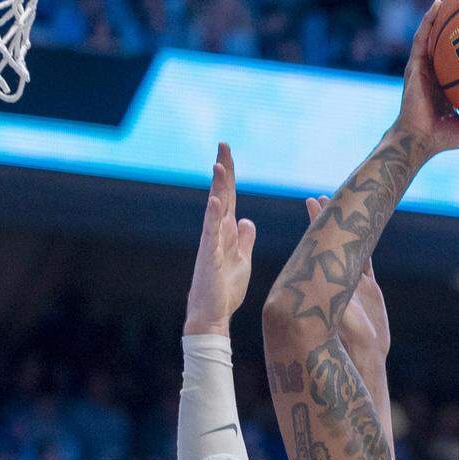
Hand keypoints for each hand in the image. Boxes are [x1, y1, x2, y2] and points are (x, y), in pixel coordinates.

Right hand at [184, 142, 256, 336]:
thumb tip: (248, 221)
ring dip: (218, 188)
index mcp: (227, 231)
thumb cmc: (226, 290)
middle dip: (223, 171)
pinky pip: (212, 234)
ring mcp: (212, 244)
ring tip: (219, 166)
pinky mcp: (211, 258)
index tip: (227, 152)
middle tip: (223, 145)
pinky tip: (216, 202)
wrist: (213, 314)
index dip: (229, 175)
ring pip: (216, 210)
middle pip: (222, 195)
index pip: (229, 196)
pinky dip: (214, 217)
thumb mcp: (243, 260)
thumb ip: (245, 239)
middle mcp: (218, 233)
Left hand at [305, 195, 388, 362]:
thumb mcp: (335, 322)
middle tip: (316, 198)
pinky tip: (363, 229)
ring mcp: (353, 284)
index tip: (311, 203)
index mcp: (326, 284)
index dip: (315, 225)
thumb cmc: (346, 347)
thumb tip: (323, 288)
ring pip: (348, 248)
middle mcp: (337, 280)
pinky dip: (364, 245)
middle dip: (323, 221)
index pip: (318, 246)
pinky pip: (365, 262)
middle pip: (329, 243)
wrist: (364, 358)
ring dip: (342, 229)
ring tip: (334, 206)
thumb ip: (333, 304)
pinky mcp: (369, 290)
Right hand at [393, 1, 458, 158]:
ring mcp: (427, 67)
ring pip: (437, 35)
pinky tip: (438, 3)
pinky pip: (421, 37)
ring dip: (446, 15)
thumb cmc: (448, 139)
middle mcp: (441, 72)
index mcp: (454, 85)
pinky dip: (428, 19)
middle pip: (454, 44)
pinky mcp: (414, 65)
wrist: (420, 140)